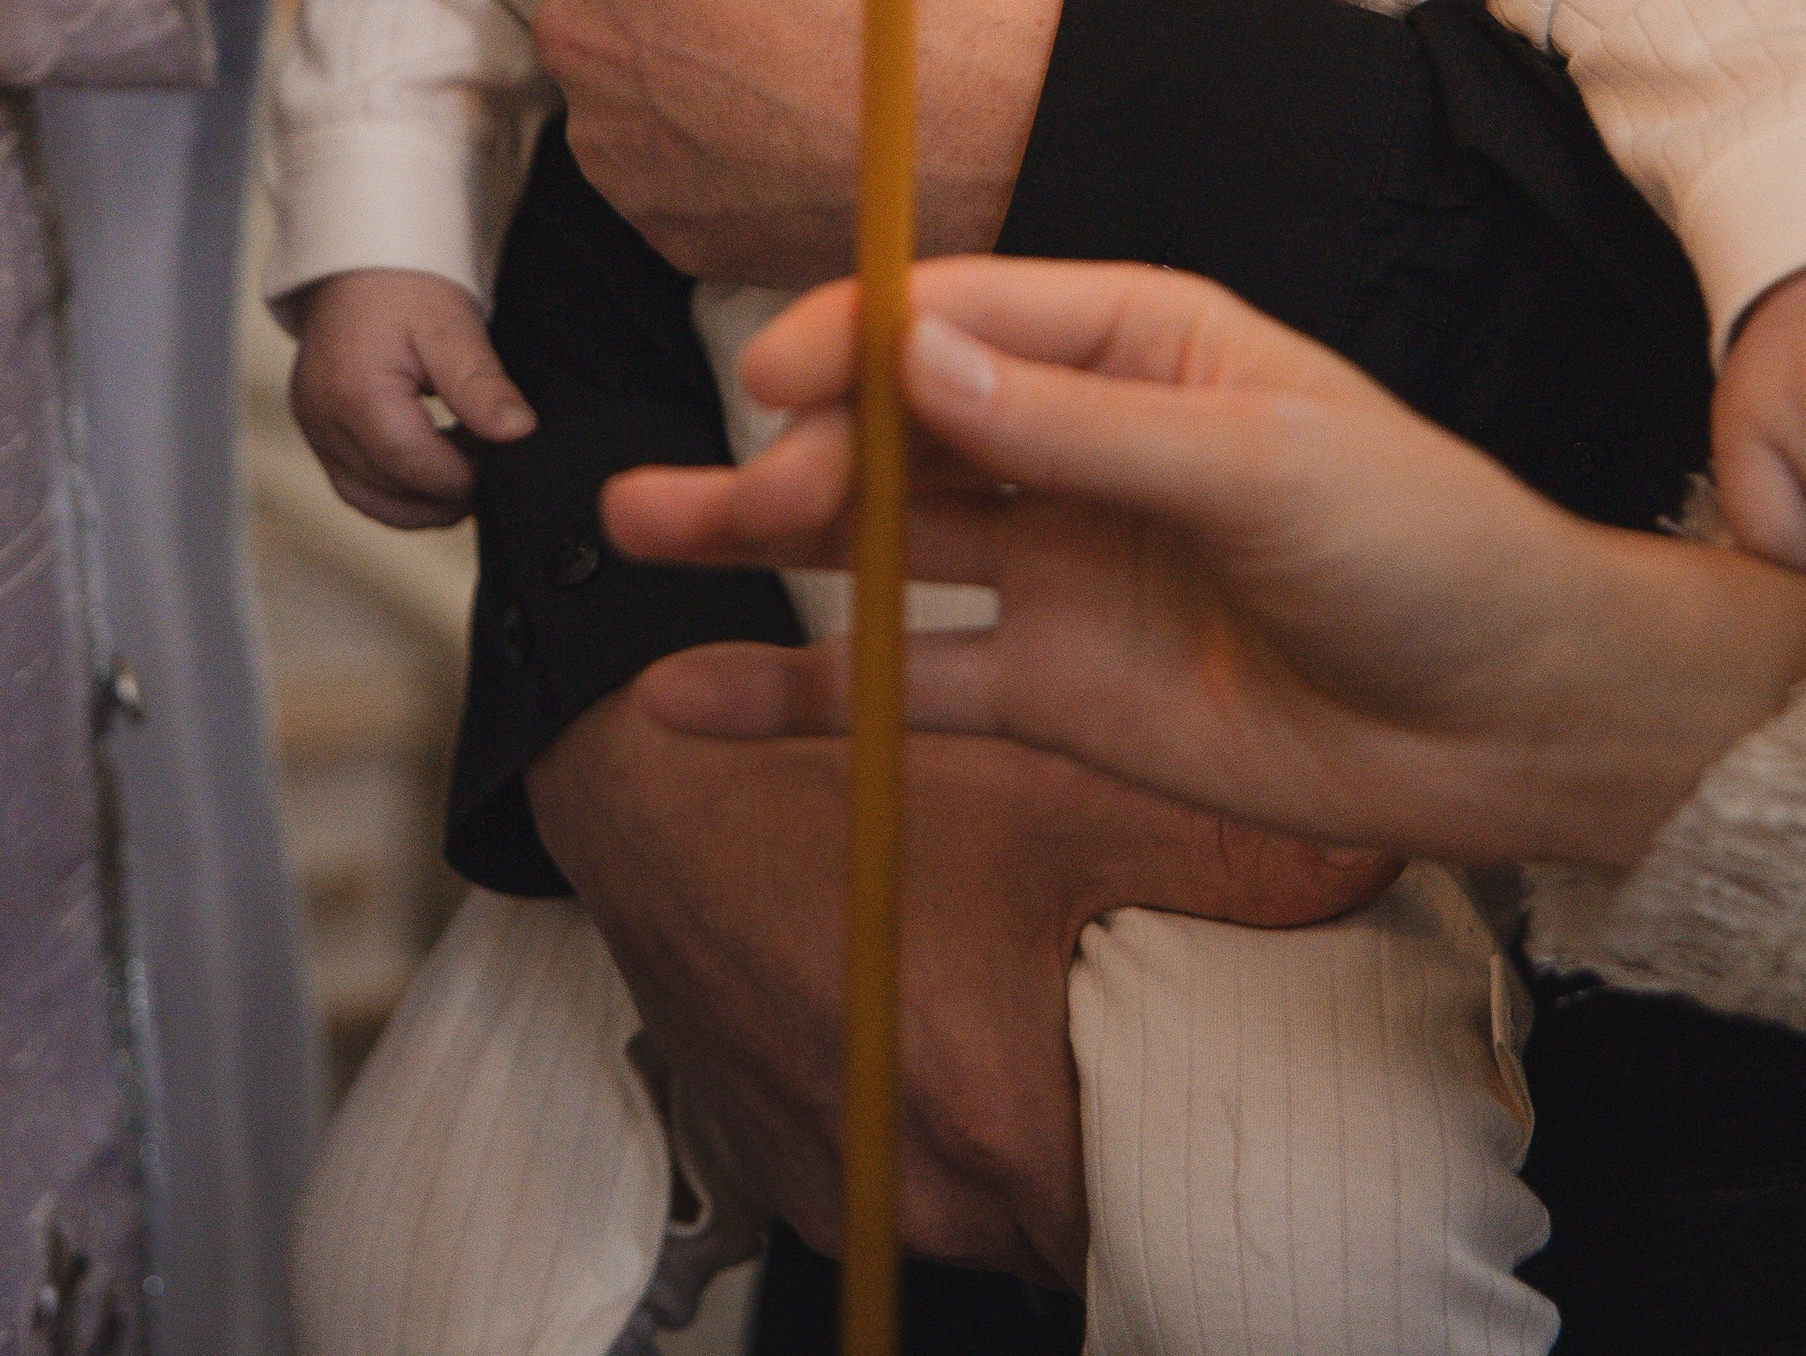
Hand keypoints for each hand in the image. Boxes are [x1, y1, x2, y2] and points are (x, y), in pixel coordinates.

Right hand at [288, 267, 534, 528]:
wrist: (359, 247)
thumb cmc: (402, 277)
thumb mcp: (452, 323)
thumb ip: (481, 385)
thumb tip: (518, 433)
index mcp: (356, 394)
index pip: (416, 469)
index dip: (466, 479)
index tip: (503, 461)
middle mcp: (323, 417)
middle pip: (393, 493)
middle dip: (447, 489)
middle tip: (490, 459)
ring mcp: (313, 425)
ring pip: (371, 499)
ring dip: (422, 496)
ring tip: (465, 461)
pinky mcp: (315, 425)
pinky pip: (355, 482)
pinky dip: (396, 486)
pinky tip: (433, 460)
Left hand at [517, 0, 1068, 280]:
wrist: (989, 90)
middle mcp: (575, 28)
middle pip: (585, 10)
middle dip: (645, 3)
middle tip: (751, 2)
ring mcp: (614, 141)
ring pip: (621, 105)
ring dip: (674, 90)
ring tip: (782, 78)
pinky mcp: (665, 228)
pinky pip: (669, 186)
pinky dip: (713, 168)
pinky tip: (792, 140)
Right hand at [526, 688, 1383, 1287]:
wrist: (639, 782)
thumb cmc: (829, 788)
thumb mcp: (1044, 796)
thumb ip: (1219, 843)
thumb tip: (1371, 854)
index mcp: (993, 1118)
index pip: (1156, 1227)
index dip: (1210, 1178)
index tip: (1245, 1124)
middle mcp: (914, 1184)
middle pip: (1072, 1224)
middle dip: (1122, 1158)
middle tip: (1162, 1068)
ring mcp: (838, 1184)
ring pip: (986, 1211)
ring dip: (1025, 1143)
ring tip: (1054, 1039)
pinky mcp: (781, 1165)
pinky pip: (898, 1185)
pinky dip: (934, 1128)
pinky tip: (944, 1030)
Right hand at [605, 258, 1805, 869]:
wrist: (1516, 720)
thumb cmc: (1422, 546)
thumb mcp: (1260, 462)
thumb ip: (1078, 424)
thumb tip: (914, 355)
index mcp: (1133, 338)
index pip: (956, 314)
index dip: (856, 336)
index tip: (772, 375)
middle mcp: (1074, 438)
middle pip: (897, 423)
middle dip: (793, 445)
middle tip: (716, 488)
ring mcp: (1055, 564)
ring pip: (877, 540)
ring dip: (760, 539)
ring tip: (639, 530)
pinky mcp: (1053, 686)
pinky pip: (905, 677)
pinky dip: (801, 687)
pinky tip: (697, 692)